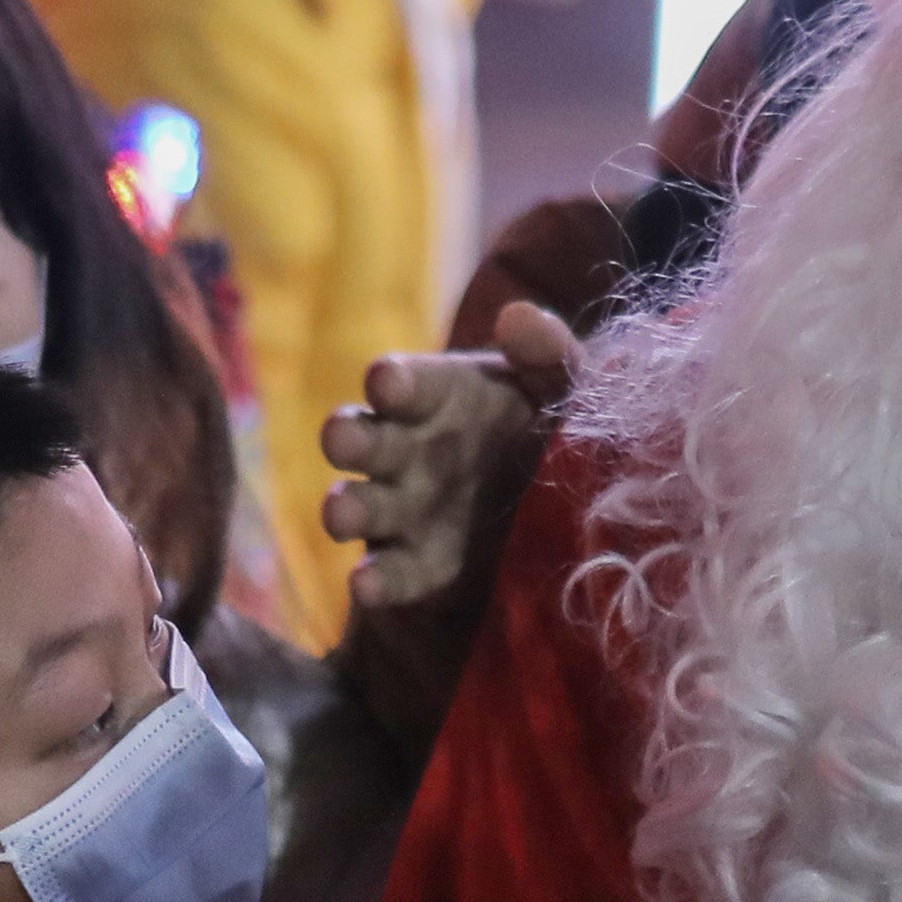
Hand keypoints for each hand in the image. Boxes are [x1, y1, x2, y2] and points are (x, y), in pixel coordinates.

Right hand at [315, 306, 580, 622]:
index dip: (391, 380)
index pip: (399, 382)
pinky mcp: (413, 568)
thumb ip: (547, 352)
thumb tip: (517, 317)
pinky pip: (385, 574)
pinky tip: (366, 584)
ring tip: (342, 513)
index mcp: (431, 398)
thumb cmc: (542, 430)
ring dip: (345, 507)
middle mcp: (401, 449)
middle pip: (357, 437)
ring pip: (356, 503)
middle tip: (345, 438)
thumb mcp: (558, 388)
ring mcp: (399, 510)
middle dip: (346, 436)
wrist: (553, 516)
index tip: (388, 381)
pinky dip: (373, 581)